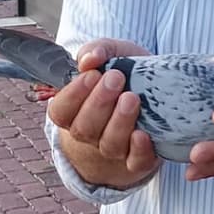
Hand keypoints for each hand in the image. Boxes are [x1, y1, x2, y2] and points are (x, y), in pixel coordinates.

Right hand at [47, 38, 156, 190]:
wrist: (152, 99)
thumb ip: (97, 51)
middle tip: (116, 78)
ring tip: (131, 98)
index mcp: (74, 112)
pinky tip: (142, 134)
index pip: (61, 111)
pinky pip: (135, 162)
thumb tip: (90, 59)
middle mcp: (90, 135)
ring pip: (109, 144)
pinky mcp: (138, 160)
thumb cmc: (124, 75)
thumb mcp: (112, 55)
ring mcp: (113, 149)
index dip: (73, 95)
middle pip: (84, 128)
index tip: (92, 75)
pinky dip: (139, 150)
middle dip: (99, 103)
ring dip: (119, 121)